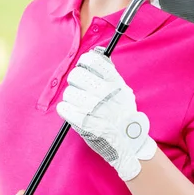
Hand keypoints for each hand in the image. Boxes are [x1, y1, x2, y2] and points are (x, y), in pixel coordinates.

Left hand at [56, 47, 156, 180]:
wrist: (129, 142)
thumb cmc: (123, 114)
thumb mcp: (123, 90)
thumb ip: (110, 72)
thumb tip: (97, 52)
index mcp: (115, 83)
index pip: (93, 61)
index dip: (84, 62)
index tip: (84, 68)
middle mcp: (106, 94)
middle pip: (76, 75)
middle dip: (74, 81)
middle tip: (79, 87)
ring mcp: (95, 109)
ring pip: (69, 93)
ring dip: (70, 97)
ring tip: (77, 103)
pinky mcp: (85, 123)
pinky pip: (64, 109)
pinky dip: (65, 109)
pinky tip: (70, 110)